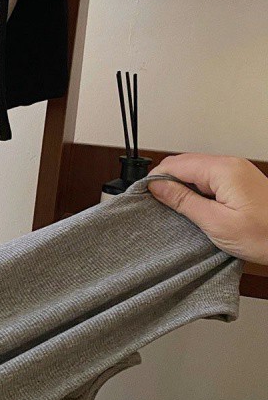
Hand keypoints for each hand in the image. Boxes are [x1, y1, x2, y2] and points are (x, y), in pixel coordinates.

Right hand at [147, 153, 267, 263]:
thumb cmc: (266, 235)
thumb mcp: (215, 222)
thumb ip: (183, 201)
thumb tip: (156, 186)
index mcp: (223, 170)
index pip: (175, 164)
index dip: (155, 179)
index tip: (143, 195)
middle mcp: (230, 164)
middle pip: (184, 164)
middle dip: (166, 182)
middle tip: (155, 205)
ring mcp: (236, 171)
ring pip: (195, 171)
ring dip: (180, 187)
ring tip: (174, 209)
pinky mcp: (239, 181)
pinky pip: (208, 178)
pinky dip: (195, 190)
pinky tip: (193, 207)